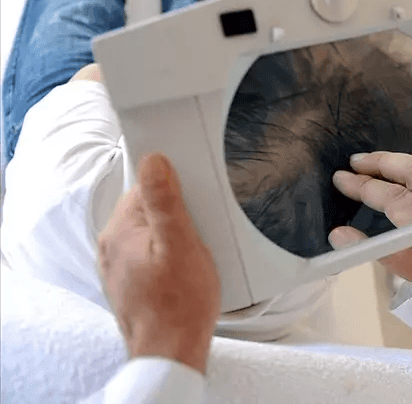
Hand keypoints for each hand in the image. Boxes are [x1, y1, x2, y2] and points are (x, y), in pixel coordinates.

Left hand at [98, 153, 219, 373]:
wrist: (169, 352)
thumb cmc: (179, 304)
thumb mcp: (181, 244)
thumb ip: (164, 202)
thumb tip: (153, 163)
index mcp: (121, 229)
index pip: (145, 187)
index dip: (174, 189)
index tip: (193, 202)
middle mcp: (111, 245)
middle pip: (146, 209)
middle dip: (174, 215)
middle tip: (198, 233)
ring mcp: (117, 266)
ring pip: (147, 233)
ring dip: (169, 237)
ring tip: (192, 256)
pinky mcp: (127, 283)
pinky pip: (147, 255)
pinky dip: (164, 257)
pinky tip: (182, 272)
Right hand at [329, 152, 411, 284]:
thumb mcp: (391, 261)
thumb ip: (363, 247)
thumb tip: (337, 234)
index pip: (392, 196)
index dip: (363, 185)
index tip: (342, 178)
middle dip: (380, 162)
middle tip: (356, 161)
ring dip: (401, 159)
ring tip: (376, 161)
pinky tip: (406, 163)